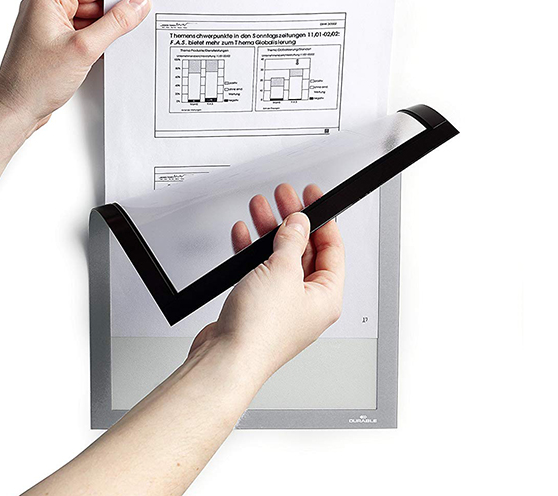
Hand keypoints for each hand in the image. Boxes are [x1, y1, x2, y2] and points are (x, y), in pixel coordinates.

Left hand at [0, 0, 150, 189]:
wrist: (17, 108)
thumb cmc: (35, 79)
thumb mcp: (85, 48)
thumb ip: (115, 24)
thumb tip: (137, 4)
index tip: (141, 5)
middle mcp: (46, 7)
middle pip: (94, 2)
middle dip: (114, 17)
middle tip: (132, 30)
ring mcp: (50, 26)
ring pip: (91, 20)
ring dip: (106, 33)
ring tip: (113, 47)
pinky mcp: (56, 43)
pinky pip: (84, 35)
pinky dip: (97, 43)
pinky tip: (104, 55)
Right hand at [189, 183, 344, 382]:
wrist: (225, 360)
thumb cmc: (260, 333)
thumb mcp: (282, 272)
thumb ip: (291, 242)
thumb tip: (298, 223)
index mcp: (326, 297)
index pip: (332, 248)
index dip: (323, 219)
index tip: (313, 197)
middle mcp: (307, 302)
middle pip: (305, 250)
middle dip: (292, 222)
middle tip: (285, 198)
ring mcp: (282, 304)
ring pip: (280, 258)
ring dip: (270, 232)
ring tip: (261, 208)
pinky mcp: (258, 306)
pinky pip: (260, 271)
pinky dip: (252, 252)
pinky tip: (244, 235)